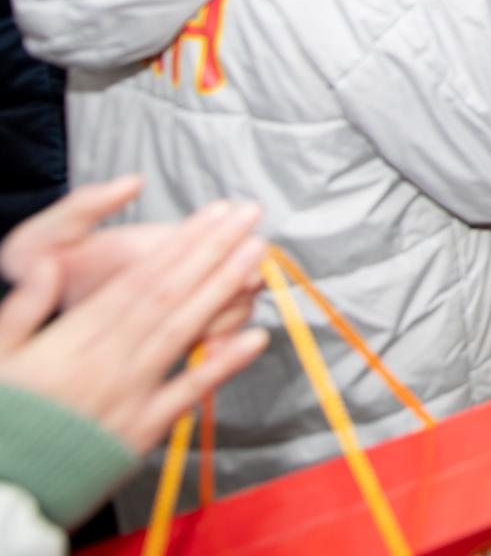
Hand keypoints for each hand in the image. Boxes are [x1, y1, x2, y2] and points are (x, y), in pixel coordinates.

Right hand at [0, 200, 269, 453]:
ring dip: (224, 291)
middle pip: (171, 295)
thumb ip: (24, 307)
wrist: (7, 485)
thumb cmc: (6, 414)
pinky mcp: (145, 428)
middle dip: (214, 251)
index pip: (140, 279)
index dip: (181, 243)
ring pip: (185, 331)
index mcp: (75, 337)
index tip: (213, 215)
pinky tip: (256, 338)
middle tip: (250, 218)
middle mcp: (111, 359)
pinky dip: (224, 365)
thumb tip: (48, 263)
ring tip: (256, 257)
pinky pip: (189, 392)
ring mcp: (132, 393)